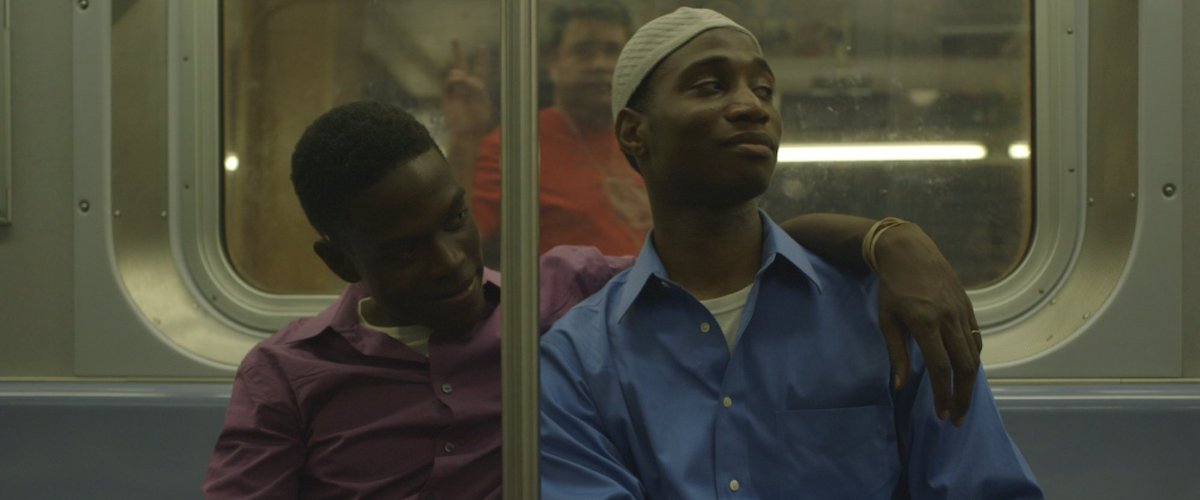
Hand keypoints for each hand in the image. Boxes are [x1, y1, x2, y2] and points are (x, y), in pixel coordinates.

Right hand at [442, 40, 493, 136]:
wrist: (467, 133)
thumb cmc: (478, 121)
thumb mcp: (483, 102)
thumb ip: (477, 88)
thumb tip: (465, 78)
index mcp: (479, 88)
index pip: (480, 70)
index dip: (482, 59)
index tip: (482, 46)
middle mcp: (466, 87)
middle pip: (462, 66)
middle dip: (458, 53)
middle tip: (455, 40)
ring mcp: (456, 90)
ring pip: (455, 72)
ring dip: (459, 74)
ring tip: (462, 79)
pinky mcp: (447, 96)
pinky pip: (448, 82)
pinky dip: (452, 79)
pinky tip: (456, 79)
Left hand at [872, 222, 980, 425]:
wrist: (909, 251)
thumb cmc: (892, 288)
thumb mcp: (887, 320)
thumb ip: (896, 354)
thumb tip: (900, 386)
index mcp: (925, 323)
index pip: (941, 367)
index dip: (943, 394)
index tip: (941, 414)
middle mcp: (948, 318)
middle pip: (965, 366)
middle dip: (963, 396)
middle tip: (957, 417)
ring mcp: (962, 312)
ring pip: (974, 355)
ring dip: (970, 383)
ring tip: (961, 402)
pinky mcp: (968, 307)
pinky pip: (976, 338)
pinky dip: (974, 359)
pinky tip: (966, 373)